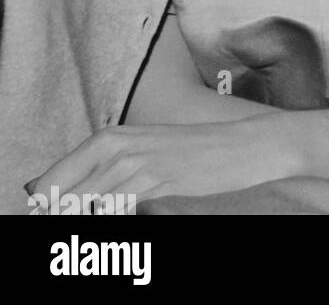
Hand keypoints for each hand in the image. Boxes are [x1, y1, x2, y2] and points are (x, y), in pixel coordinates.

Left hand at [27, 116, 296, 210]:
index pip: (47, 187)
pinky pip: (119, 216)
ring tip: (113, 225)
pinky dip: (114, 228)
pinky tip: (129, 226)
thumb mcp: (139, 151)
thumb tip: (42, 191)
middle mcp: (116, 151)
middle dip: (65, 221)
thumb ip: (95, 170)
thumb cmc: (192, 152)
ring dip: (86, 229)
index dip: (48, 211)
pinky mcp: (159, 186)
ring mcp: (138, 168)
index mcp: (106, 140)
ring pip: (86, 212)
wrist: (246, 146)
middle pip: (62, 204)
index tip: (63, 220)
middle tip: (95, 226)